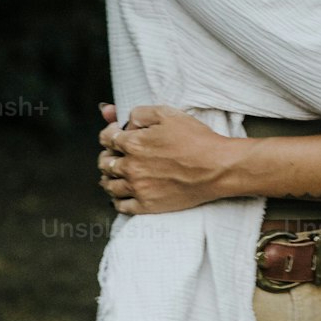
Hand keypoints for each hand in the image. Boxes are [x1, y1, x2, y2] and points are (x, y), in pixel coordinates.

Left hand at [97, 103, 243, 214]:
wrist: (216, 167)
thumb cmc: (196, 139)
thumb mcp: (169, 114)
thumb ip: (141, 113)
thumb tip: (126, 121)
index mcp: (133, 143)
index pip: (106, 138)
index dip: (109, 133)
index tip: (116, 134)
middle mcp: (131, 167)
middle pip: (104, 163)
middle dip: (107, 155)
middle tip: (114, 154)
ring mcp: (138, 188)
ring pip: (109, 185)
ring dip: (108, 178)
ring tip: (115, 174)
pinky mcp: (147, 205)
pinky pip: (121, 206)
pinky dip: (117, 200)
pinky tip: (122, 194)